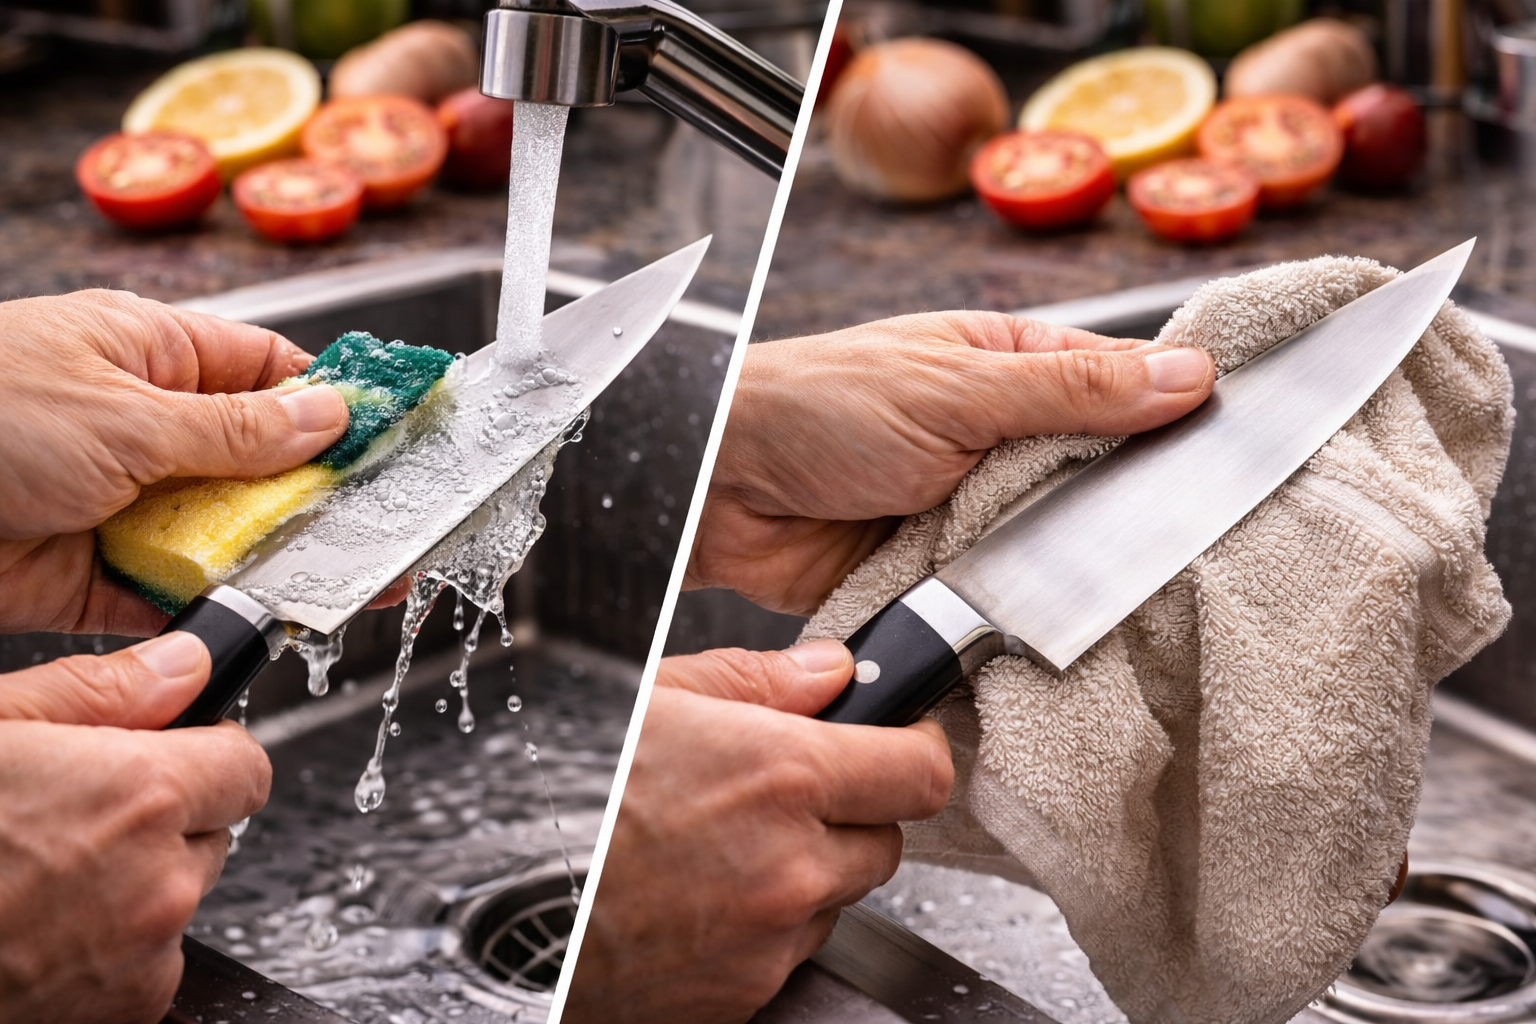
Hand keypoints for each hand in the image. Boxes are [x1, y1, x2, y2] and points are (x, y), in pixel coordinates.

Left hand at [0, 289, 349, 636]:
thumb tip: (327, 415)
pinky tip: (254, 617)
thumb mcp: (123, 415)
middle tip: (377, 530)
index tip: (385, 437)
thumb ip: (235, 429)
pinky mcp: (95, 574)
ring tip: (327, 583)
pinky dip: (211, 610)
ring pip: (223, 537)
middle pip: (256, 466)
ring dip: (266, 561)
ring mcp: (119, 504)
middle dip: (313, 500)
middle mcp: (139, 428)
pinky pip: (173, 596)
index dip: (327, 403)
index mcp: (146, 356)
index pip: (264, 371)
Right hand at [0, 631, 270, 1023]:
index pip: (248, 765)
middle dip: (163, 820)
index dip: (208, 753)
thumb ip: (104, 690)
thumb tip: (185, 664)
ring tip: (42, 877)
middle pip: (211, 831)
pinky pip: (150, 958)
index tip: (173, 753)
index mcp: (140, 796)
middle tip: (74, 820)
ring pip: (179, 894)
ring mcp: (146, 954)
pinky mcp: (129, 1008)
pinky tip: (41, 928)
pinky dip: (113, 945)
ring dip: (136, 883)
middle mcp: (160, 880)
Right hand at [567, 641, 952, 1023]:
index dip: (916, 748)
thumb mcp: (654, 701)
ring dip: (810, 870)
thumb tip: (830, 670)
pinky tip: (709, 894)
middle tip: (792, 793)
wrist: (512, 912)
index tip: (902, 740)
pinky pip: (793, 949)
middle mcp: (791, 865)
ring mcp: (772, 938)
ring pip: (840, 897)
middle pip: (888, 839)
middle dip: (854, 812)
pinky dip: (769, 924)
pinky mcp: (748, 992)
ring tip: (728, 845)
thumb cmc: (572, 800)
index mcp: (779, 776)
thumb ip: (759, 679)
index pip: (920, 772)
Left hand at [689, 312, 1215, 613]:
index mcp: (1008, 364)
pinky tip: (1054, 624)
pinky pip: (1006, 594)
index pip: (1121, 384)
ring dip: (1068, 563)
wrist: (723, 492)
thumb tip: (1187, 374)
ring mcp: (974, 506)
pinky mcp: (945, 570)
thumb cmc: (819, 406)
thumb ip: (1070, 392)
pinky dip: (1021, 607)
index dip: (1177, 414)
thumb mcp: (956, 387)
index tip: (1238, 449)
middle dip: (1123, 506)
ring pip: (1055, 543)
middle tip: (1184, 539)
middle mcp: (999, 436)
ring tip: (1123, 587)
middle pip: (1097, 474)